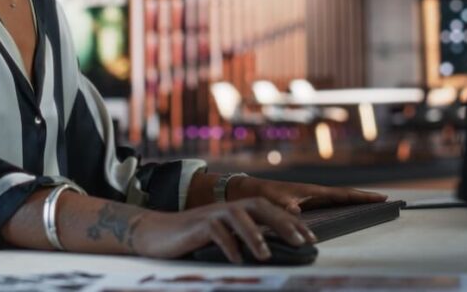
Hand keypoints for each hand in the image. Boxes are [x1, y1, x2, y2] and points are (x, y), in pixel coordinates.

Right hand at [130, 197, 315, 263]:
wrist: (154, 233)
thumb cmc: (191, 240)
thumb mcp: (221, 239)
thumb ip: (241, 240)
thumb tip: (271, 253)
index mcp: (235, 211)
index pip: (268, 210)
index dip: (290, 221)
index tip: (311, 238)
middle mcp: (225, 208)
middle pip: (258, 206)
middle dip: (283, 222)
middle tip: (302, 241)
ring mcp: (210, 214)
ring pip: (237, 215)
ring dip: (254, 234)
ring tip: (266, 255)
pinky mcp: (195, 225)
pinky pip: (215, 230)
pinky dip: (228, 244)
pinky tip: (237, 260)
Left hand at [228, 177, 386, 213]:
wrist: (251, 191)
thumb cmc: (263, 195)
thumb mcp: (274, 201)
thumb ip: (285, 206)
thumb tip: (296, 212)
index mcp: (313, 191)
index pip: (343, 194)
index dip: (362, 197)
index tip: (381, 197)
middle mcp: (316, 193)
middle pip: (346, 195)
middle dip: (364, 197)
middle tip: (385, 200)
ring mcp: (312, 197)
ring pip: (339, 199)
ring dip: (355, 201)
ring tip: (373, 205)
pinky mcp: (307, 203)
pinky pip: (330, 204)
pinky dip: (343, 205)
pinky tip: (347, 211)